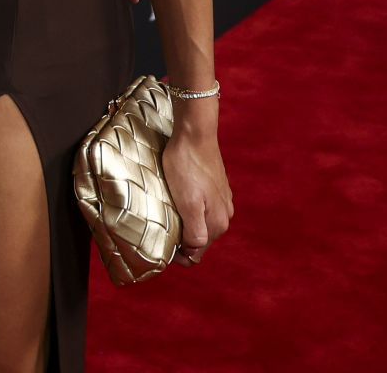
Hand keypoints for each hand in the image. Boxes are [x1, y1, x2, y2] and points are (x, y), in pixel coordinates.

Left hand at [163, 112, 232, 266]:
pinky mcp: (218, 188)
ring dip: (186, 224)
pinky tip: (178, 200)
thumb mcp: (188, 203)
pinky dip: (191, 211)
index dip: (178, 253)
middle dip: (182, 240)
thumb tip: (194, 251)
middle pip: (200, 240)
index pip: (197, 253)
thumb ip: (195, 231)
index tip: (161, 243)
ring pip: (201, 224)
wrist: (195, 133)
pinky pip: (203, 209)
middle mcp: (224, 216)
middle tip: (161, 228)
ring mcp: (223, 201)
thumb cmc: (186, 166)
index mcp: (217, 223)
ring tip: (167, 214)